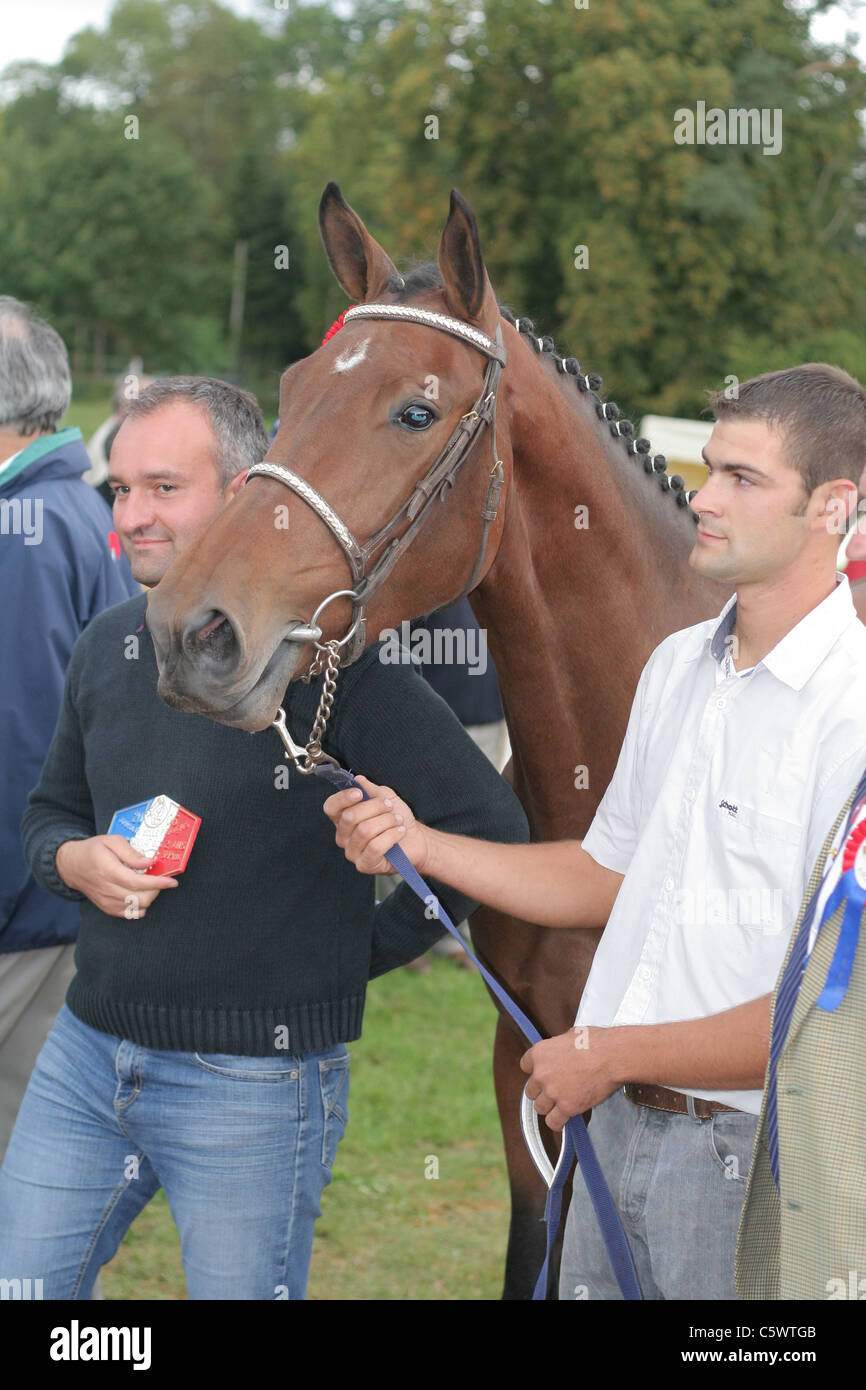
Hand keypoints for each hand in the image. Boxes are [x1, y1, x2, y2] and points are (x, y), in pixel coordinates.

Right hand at [55, 835, 178, 918]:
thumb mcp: (111, 841)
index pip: (137, 882)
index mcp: (108, 870)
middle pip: (140, 898)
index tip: (172, 882)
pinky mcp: (107, 908)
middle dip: (156, 890)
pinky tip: (140, 894)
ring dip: (149, 898)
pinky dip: (140, 906)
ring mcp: (106, 901)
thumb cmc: (93, 850)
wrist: (72, 866)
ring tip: (149, 885)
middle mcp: (106, 889)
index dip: (157, 883)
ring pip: (137, 908)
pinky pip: (130, 914)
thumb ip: (131, 852)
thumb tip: (149, 862)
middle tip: (159, 879)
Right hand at [322, 774, 430, 874]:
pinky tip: (399, 832)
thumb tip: (358, 779)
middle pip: (350, 817)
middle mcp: (343, 836)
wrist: (415, 839)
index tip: (359, 793)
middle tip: (389, 806)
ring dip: (386, 821)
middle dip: (374, 807)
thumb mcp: (385, 797)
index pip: (331, 807)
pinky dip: (391, 835)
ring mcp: (352, 852)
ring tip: (397, 820)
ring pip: (364, 831)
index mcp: (343, 818)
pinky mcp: (365, 864)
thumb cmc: (397, 818)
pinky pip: (375, 846)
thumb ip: (370, 788)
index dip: (342, 798)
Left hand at [520, 1027, 618, 1131]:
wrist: (613, 1056)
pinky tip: (564, 1117)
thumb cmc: (596, 1042)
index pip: (525, 1066)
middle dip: (542, 1090)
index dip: (536, 1070)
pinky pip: (553, 1122)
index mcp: (539, 1053)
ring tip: (562, 1102)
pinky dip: (558, 1122)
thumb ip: (557, 1047)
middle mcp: (541, 1073)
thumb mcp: (569, 1035)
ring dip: (550, 1106)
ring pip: (540, 1107)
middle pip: (530, 1090)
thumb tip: (558, 1051)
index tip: (544, 1074)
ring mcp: (553, 1092)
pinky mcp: (567, 1107)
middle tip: (556, 1089)